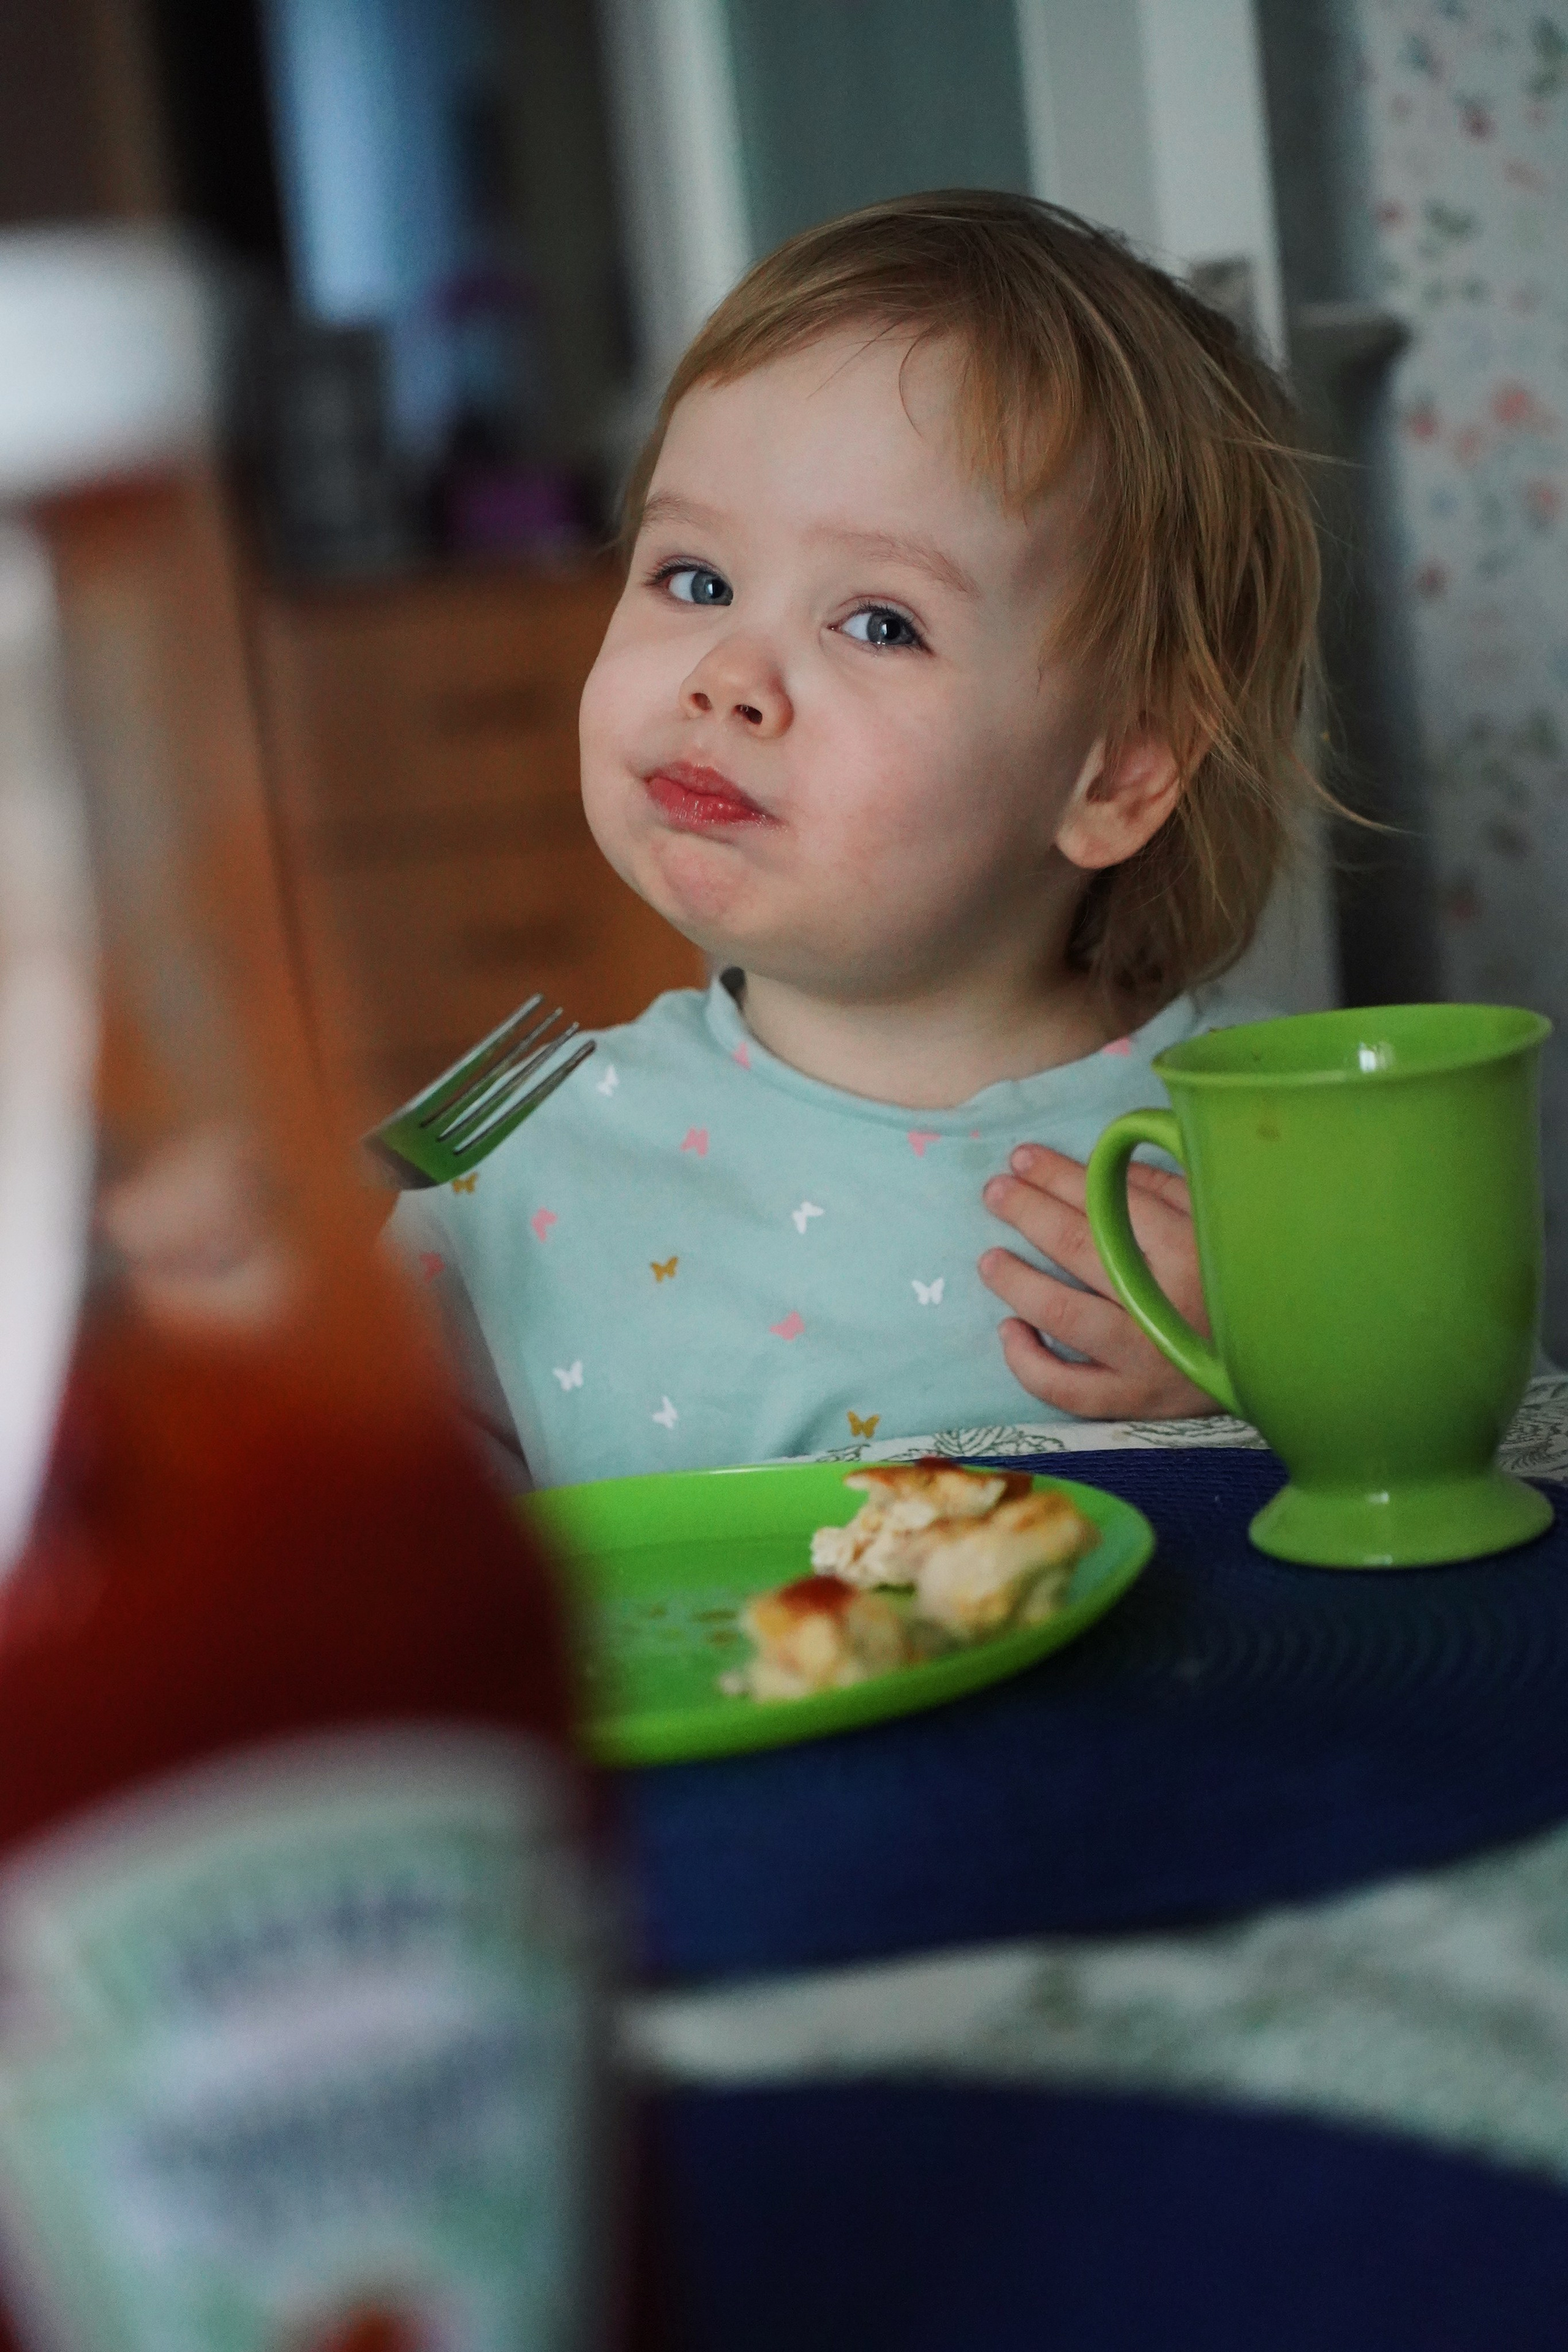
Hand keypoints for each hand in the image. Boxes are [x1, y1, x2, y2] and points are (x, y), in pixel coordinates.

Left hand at [979, 1143, 1217, 1420]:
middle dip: (1028, 1211)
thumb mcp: (1217, 1222)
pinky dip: (1027, 1361)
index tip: (1024, 1159)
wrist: (1285, 1364)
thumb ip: (1164, 1190)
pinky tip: (1010, 1330)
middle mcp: (1165, 1305)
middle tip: (996, 1191)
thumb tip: (1101, 1162)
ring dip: (1016, 1280)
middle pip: (1078, 1247)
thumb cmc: (1242, 1280)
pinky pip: (1065, 1388)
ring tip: (989, 1258)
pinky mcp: (1132, 1401)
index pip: (1108, 1203)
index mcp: (1192, 1249)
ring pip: (1062, 1314)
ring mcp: (1145, 1358)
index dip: (1060, 1176)